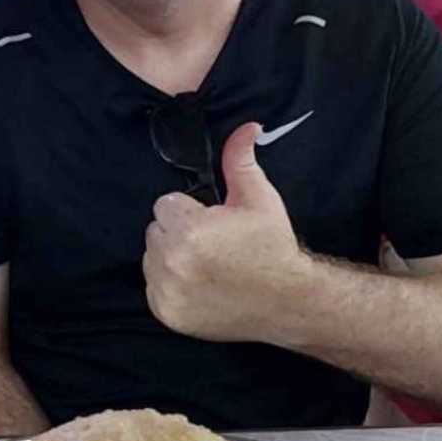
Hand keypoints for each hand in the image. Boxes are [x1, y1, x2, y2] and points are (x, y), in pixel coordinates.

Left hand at [142, 122, 310, 342]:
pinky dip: (170, 286)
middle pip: (155, 230)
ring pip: (152, 258)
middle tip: (212, 245)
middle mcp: (172, 262)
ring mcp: (168, 291)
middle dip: (178, 232)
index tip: (213, 223)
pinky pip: (154, 287)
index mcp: (189, 230)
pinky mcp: (167, 313)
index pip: (165, 204)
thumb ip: (240, 160)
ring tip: (208, 265)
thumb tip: (247, 126)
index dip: (190, 211)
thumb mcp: (259, 199)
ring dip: (171, 258)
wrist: (289, 303)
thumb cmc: (272, 247)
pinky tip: (201, 285)